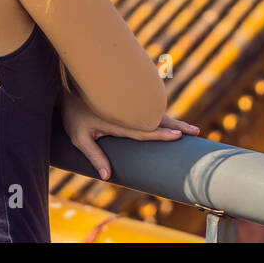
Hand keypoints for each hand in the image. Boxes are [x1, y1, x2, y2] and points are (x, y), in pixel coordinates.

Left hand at [59, 90, 198, 180]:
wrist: (68, 86)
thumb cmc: (72, 115)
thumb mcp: (78, 138)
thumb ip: (94, 156)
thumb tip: (108, 176)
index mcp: (116, 120)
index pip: (143, 129)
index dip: (161, 133)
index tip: (178, 136)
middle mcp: (127, 110)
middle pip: (157, 119)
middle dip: (177, 126)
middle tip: (195, 132)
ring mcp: (129, 104)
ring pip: (156, 112)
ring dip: (173, 121)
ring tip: (190, 129)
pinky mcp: (129, 101)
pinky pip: (149, 108)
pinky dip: (163, 115)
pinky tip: (172, 121)